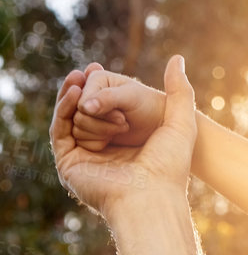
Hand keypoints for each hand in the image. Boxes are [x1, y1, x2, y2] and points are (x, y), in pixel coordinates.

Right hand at [52, 56, 197, 221]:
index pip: (107, 110)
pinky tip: (76, 93)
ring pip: (72, 119)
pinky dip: (64, 109)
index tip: (99, 68)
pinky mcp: (69, 163)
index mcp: (126, 144)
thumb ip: (179, 90)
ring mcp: (85, 157)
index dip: (101, 89)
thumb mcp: (181, 121)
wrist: (152, 195)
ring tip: (80, 78)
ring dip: (75, 97)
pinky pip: (60, 130)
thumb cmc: (170, 164)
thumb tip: (178, 59)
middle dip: (84, 89)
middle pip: (85, 113)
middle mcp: (104, 151)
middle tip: (86, 70)